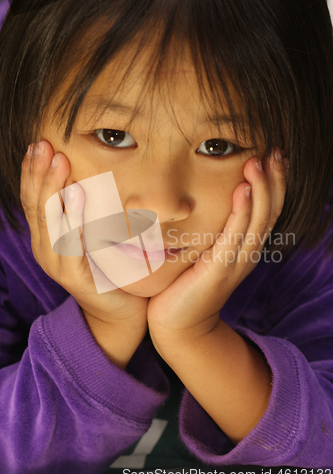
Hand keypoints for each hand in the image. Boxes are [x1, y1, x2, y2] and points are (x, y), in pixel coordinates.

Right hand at [20, 141, 147, 365]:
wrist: (117, 312)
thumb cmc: (107, 270)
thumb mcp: (91, 235)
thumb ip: (83, 213)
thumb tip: (86, 179)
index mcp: (47, 236)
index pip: (33, 199)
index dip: (33, 171)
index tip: (39, 143)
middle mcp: (44, 248)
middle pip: (35, 205)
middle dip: (38, 172)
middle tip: (44, 144)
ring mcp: (56, 263)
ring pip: (48, 220)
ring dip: (52, 188)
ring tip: (58, 160)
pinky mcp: (73, 276)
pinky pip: (70, 242)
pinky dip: (73, 216)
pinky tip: (77, 195)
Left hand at [147, 151, 287, 344]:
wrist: (178, 323)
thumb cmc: (186, 284)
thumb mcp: (205, 252)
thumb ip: (212, 231)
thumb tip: (204, 203)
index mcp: (245, 247)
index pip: (267, 210)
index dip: (274, 183)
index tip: (273, 155)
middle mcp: (247, 253)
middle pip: (270, 211)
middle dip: (274, 180)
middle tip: (273, 150)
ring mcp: (236, 262)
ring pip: (257, 221)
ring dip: (260, 189)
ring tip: (258, 161)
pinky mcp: (220, 270)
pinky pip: (235, 236)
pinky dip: (241, 212)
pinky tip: (243, 190)